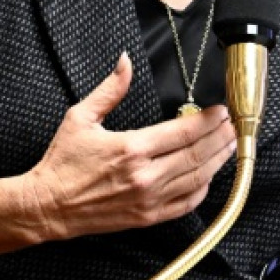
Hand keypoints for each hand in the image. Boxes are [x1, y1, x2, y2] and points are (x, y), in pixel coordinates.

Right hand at [21, 53, 237, 239]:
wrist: (47, 206)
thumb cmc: (62, 162)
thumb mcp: (81, 117)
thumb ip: (110, 89)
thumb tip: (125, 61)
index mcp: (132, 148)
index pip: (184, 131)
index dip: (208, 120)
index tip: (220, 110)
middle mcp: (145, 176)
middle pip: (198, 154)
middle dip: (220, 138)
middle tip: (232, 125)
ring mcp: (149, 200)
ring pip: (197, 179)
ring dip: (218, 161)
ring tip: (229, 146)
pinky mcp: (147, 218)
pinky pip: (186, 204)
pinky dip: (203, 190)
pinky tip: (209, 177)